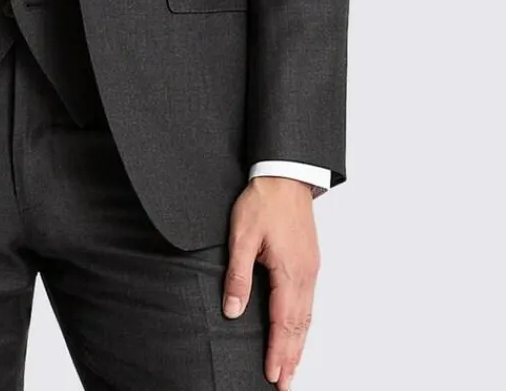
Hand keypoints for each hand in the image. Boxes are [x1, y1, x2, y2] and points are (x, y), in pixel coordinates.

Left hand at [222, 176, 319, 389]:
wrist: (285, 175)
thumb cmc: (263, 201)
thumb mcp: (241, 236)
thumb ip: (238, 275)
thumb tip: (233, 310)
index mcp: (289, 272)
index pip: (284, 323)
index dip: (278, 352)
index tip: (273, 376)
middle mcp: (305, 276)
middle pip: (299, 327)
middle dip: (291, 358)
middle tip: (283, 384)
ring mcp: (311, 270)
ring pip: (307, 317)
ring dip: (299, 345)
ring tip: (291, 368)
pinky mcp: (310, 263)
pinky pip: (309, 303)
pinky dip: (304, 325)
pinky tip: (298, 333)